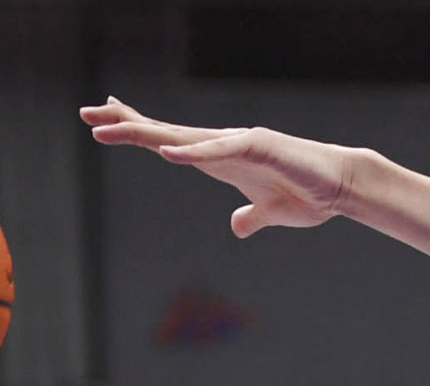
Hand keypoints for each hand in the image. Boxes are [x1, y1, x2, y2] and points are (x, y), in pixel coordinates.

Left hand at [83, 97, 358, 236]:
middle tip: (87, 114)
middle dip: (126, 124)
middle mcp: (224, 146)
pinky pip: (218, 151)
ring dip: (145, 133)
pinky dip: (192, 152)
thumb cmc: (309, 196)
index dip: (138, 131)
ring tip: (109, 128)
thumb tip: (237, 226)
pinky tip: (165, 153)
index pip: (171, 141)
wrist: (342, 187)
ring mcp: (239, 144)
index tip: (104, 122)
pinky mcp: (259, 148)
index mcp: (221, 159)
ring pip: (184, 137)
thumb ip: (251, 218)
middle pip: (166, 133)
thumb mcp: (270, 214)